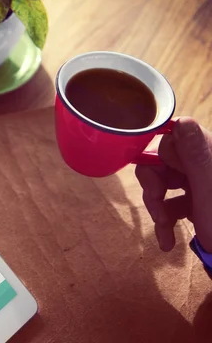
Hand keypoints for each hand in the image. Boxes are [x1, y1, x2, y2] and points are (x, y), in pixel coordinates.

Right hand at [136, 117, 211, 252]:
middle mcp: (206, 163)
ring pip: (164, 182)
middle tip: (156, 210)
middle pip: (163, 160)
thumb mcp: (209, 191)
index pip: (172, 137)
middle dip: (154, 187)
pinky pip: (173, 201)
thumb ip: (196, 155)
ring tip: (164, 230)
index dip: (158, 158)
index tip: (159, 181)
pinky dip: (165, 221)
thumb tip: (182, 119)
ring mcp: (203, 182)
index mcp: (209, 153)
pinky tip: (167, 240)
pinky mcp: (200, 201)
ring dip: (157, 207)